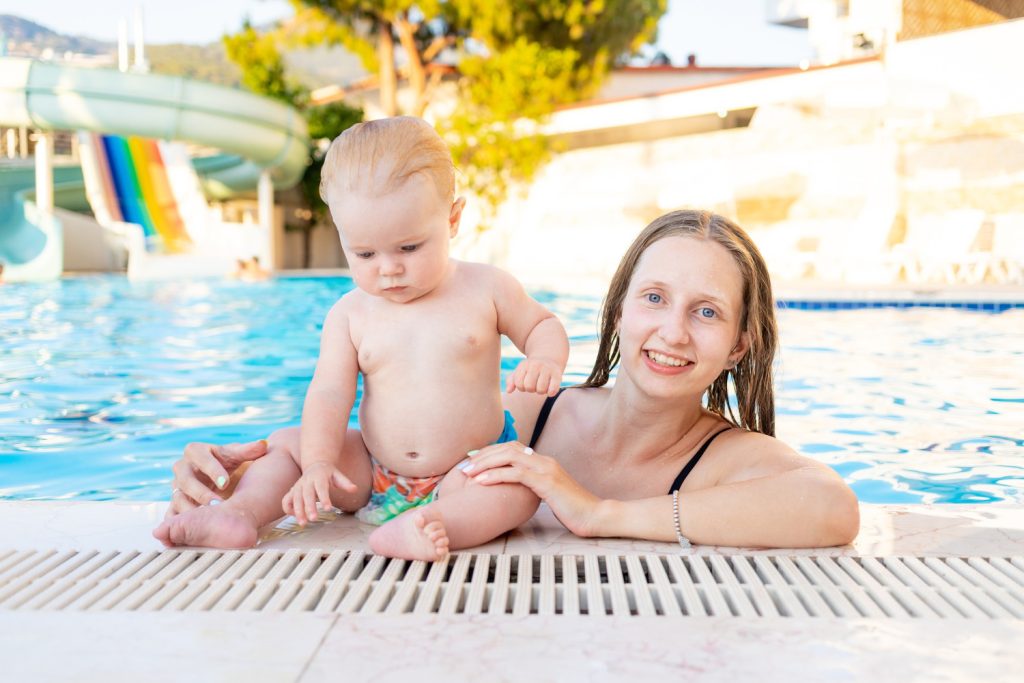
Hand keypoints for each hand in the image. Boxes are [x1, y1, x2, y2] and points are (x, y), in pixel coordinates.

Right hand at [166, 439, 268, 518]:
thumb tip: (263, 444)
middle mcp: (182, 468)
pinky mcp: (174, 503)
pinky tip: (192, 530)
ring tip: (208, 519)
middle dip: (201, 493)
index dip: (213, 471)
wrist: (215, 474)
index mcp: (195, 451)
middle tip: (218, 505)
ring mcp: (176, 486)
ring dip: (191, 510)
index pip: (201, 459)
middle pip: (186, 480)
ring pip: (178, 498)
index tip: (226, 483)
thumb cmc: (226, 462)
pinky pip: (171, 514)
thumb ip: (248, 451)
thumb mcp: (235, 455)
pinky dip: (178, 522)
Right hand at [282, 461, 355, 525]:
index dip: (324, 498)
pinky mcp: (292, 491)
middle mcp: (306, 481)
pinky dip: (288, 508)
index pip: (321, 488)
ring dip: (298, 512)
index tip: (328, 509)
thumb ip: (345, 483)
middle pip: (306, 495)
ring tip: (303, 524)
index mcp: (319, 477)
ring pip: (295, 499)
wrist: (315, 465)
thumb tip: (355, 489)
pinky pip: (286, 500)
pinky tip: (295, 516)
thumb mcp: (338, 475)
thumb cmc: (328, 473)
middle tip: (313, 519)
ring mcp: (297, 486)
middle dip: (309, 507)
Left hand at [463, 441, 602, 536]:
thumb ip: (534, 487)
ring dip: (485, 463)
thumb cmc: (572, 509)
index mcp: (543, 462)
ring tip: (467, 472)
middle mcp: (544, 461)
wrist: (594, 516)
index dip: (490, 452)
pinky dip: (496, 475)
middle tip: (464, 465)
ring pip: (509, 457)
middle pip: (507, 448)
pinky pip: (517, 474)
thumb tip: (517, 490)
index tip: (472, 460)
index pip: (512, 448)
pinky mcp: (547, 482)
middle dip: (483, 455)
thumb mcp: (549, 494)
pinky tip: (481, 481)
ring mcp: (546, 470)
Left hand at [505, 358, 562, 395]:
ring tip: (541, 385)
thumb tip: (508, 391)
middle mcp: (536, 365)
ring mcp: (547, 369)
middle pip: (529, 387)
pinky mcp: (557, 374)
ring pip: (540, 390)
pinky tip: (549, 390)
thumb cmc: (531, 369)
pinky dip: (550, 393)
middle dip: (530, 389)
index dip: (521, 387)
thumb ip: (511, 381)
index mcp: (524, 365)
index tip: (525, 383)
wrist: (549, 358)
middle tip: (534, 385)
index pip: (518, 383)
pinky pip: (552, 389)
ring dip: (540, 391)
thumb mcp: (520, 371)